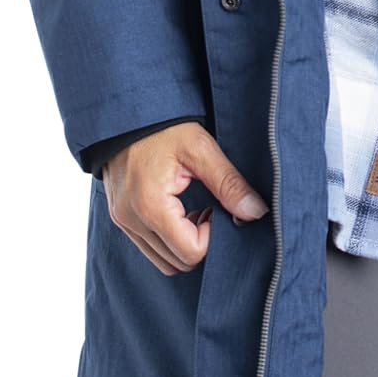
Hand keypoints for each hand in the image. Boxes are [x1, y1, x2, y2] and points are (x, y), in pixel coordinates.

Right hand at [102, 121, 268, 275]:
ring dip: (185, 245)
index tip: (218, 209)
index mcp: (150, 205)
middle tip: (211, 210)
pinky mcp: (121, 219)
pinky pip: (150, 248)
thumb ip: (229, 183)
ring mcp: (123, 222)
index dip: (213, 237)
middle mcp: (131, 220)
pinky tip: (181, 212)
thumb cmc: (164, 128)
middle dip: (201, 243)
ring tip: (196, 210)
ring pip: (163, 261)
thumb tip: (256, 212)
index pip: (190, 252)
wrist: (128, 114)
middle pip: (177, 263)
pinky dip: (170, 240)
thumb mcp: (201, 149)